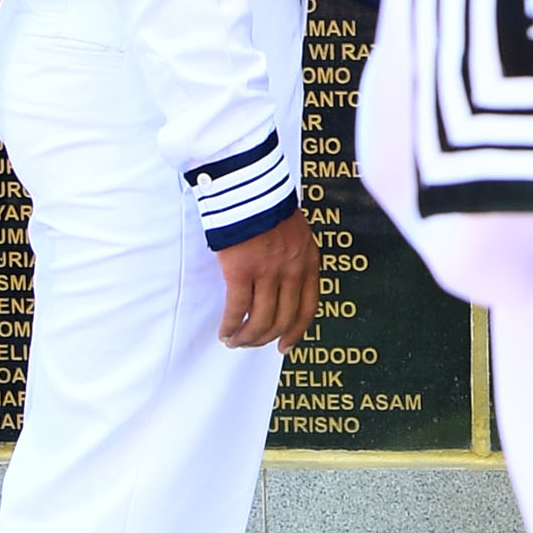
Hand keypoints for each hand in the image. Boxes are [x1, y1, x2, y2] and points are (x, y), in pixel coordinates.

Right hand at [219, 215, 319, 349]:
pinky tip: (224, 331)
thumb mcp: (296, 235)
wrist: (250, 186)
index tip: (285, 346)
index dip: (296, 332)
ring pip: (260, 320)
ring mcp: (268, 272)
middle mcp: (292, 271)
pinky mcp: (242, 271)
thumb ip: (295, 260)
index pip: (307, 308)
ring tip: (233, 341)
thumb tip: (284, 288)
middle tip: (249, 344)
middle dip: (265, 338)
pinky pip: (237, 309)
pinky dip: (229, 325)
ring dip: (246, 337)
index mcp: (308, 262)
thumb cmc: (268, 208)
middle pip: (283, 319)